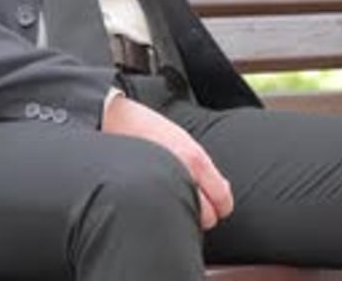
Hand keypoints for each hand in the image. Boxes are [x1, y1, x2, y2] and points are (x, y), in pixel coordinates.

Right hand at [102, 95, 232, 230]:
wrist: (118, 120)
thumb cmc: (151, 129)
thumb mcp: (184, 141)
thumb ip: (205, 168)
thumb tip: (224, 190)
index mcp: (195, 159)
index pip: (223, 199)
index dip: (220, 203)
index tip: (213, 201)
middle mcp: (182, 173)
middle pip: (208, 217)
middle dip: (203, 212)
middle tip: (191, 198)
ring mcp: (163, 183)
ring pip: (187, 221)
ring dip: (185, 215)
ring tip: (173, 198)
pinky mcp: (144, 190)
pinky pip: (165, 215)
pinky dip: (167, 213)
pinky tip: (161, 200)